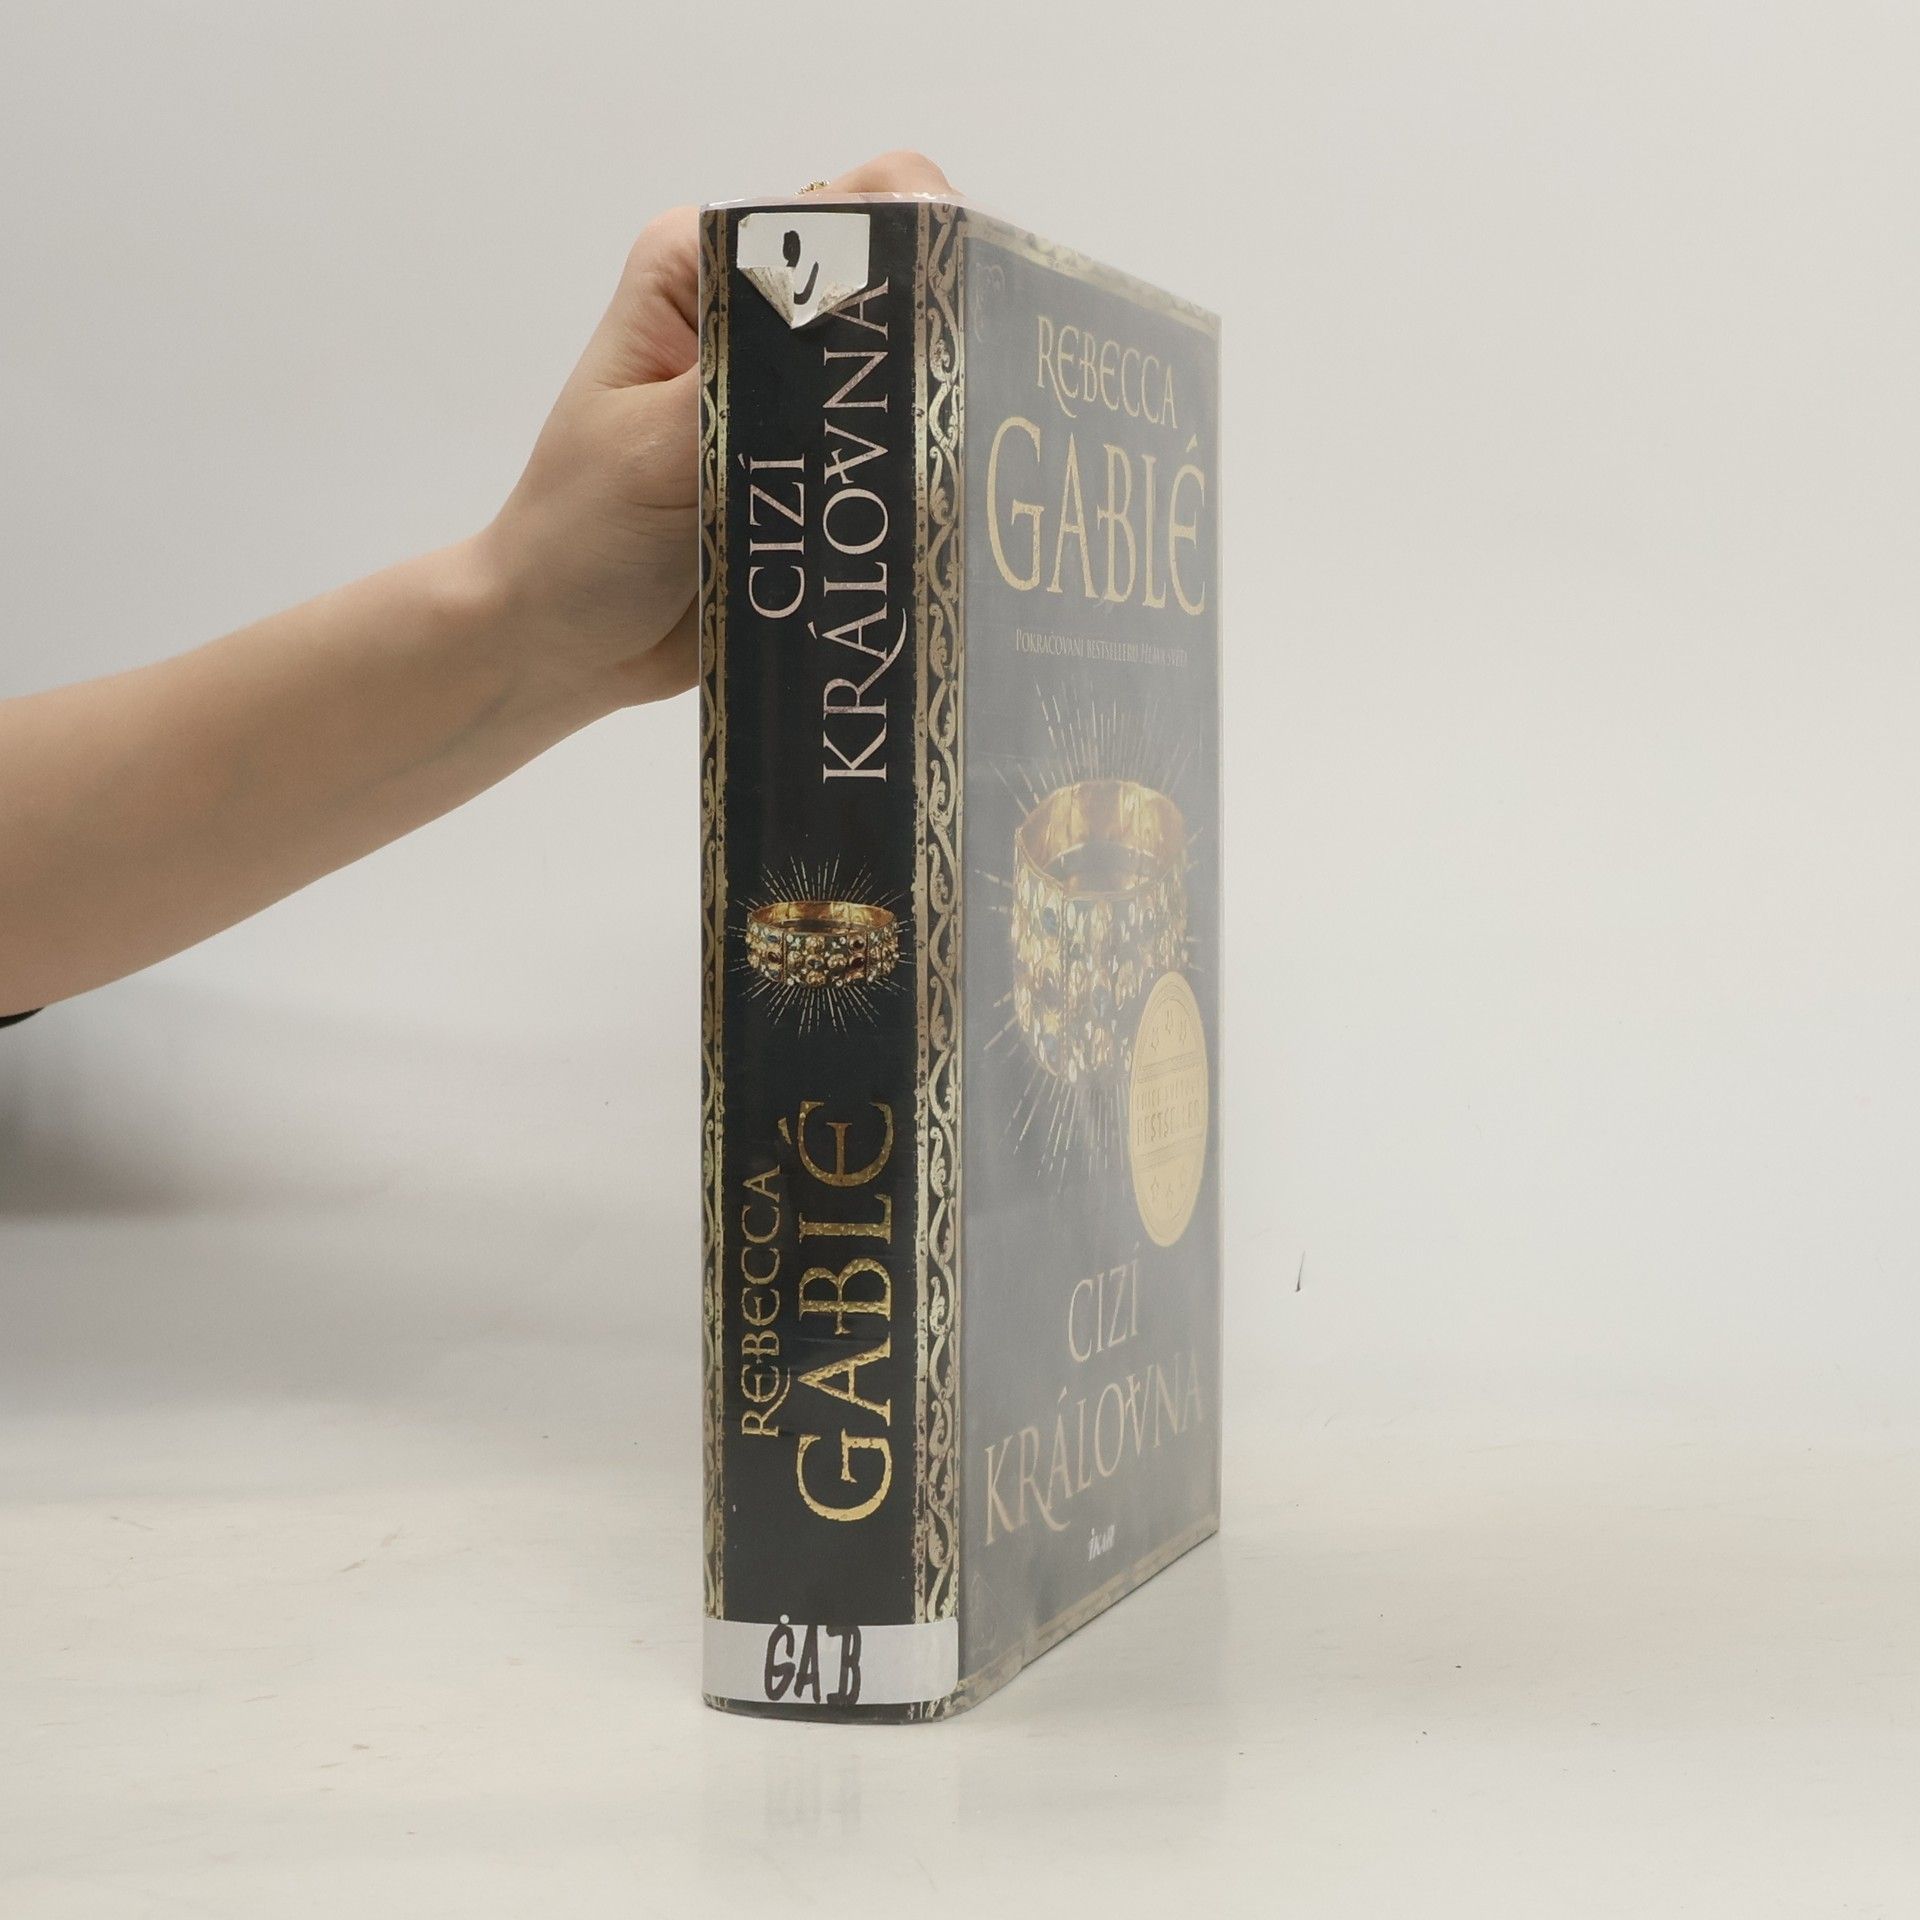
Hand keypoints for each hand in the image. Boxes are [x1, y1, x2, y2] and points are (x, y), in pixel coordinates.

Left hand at [473, 149, 954, 718]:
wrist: (563, 646)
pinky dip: (924, 481)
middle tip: (962, 420)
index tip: (946, 327)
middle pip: (890, 292)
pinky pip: (896, 459)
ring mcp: (797, 397)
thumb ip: (756, 380)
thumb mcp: (658, 446)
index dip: (912, 248)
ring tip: (966, 475)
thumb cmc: (582, 535)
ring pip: (905, 380)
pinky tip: (954, 508)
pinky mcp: (822, 470)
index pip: (838, 212)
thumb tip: (867, 326)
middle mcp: (757, 314)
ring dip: (938, 423)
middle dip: (937, 345)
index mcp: (705, 269)